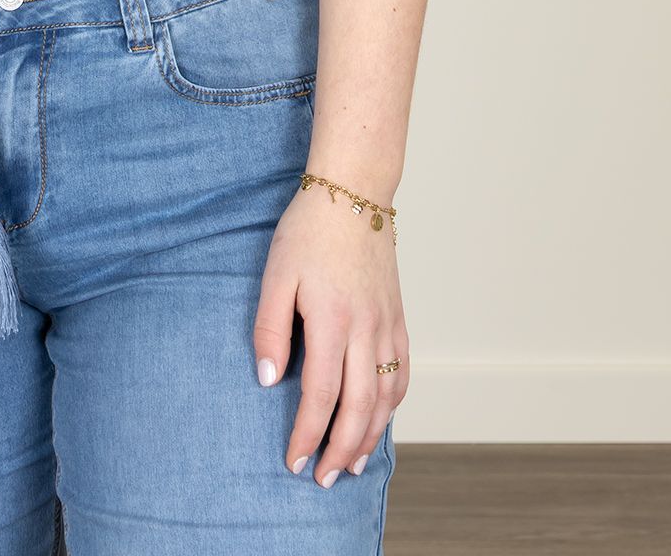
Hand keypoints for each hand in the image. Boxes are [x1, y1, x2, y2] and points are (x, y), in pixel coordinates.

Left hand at [253, 182, 407, 485]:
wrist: (353, 191)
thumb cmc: (308, 230)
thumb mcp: (275, 274)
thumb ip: (270, 330)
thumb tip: (268, 381)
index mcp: (332, 321)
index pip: (321, 396)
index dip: (307, 434)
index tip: (293, 460)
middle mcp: (366, 329)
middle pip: (359, 408)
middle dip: (341, 451)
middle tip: (323, 479)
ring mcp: (387, 324)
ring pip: (386, 398)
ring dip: (370, 437)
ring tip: (352, 464)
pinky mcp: (398, 317)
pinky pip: (402, 373)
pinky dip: (392, 405)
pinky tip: (379, 420)